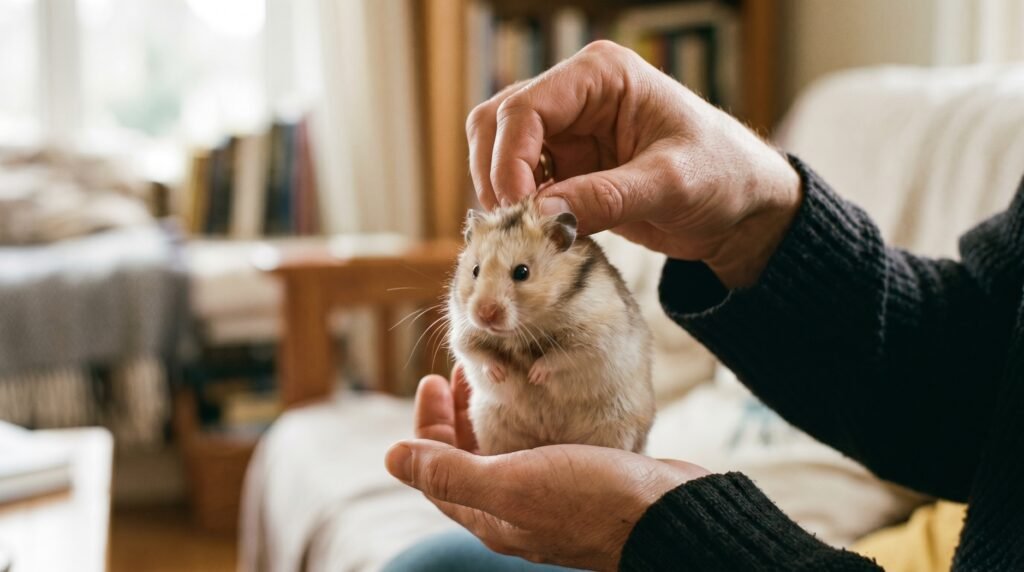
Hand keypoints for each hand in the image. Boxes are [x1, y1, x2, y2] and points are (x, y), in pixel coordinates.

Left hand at [385, 367, 709, 569]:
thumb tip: (390, 457)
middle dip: (456, 414)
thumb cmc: (592, 500)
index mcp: (490, 514)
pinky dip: (528, 418)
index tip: (432, 378)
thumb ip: (450, 471)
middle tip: (459, 370)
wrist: (669, 515)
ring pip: (504, 450)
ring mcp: (548, 497)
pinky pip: (538, 448)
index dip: (427, 423)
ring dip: (491, 413)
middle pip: (467, 457)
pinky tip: (541, 396)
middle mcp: (514, 509)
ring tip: (495, 374)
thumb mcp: (511, 482)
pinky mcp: (580, 481)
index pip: (436, 467)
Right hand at [466, 40, 801, 287]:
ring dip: (501, 193)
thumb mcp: (670, 185)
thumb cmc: (722, 177)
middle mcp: (575, 95)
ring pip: (495, 152)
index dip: (509, 160)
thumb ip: (606, 197)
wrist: (741, 209)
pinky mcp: (565, 166)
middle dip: (496, 175)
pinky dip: (518, 210)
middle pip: (496, 124)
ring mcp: (566, 130)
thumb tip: (540, 215)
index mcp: (600, 76)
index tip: (520, 211)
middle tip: (515, 226)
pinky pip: (517, 183)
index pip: (525, 108)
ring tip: (527, 233)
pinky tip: (540, 235)